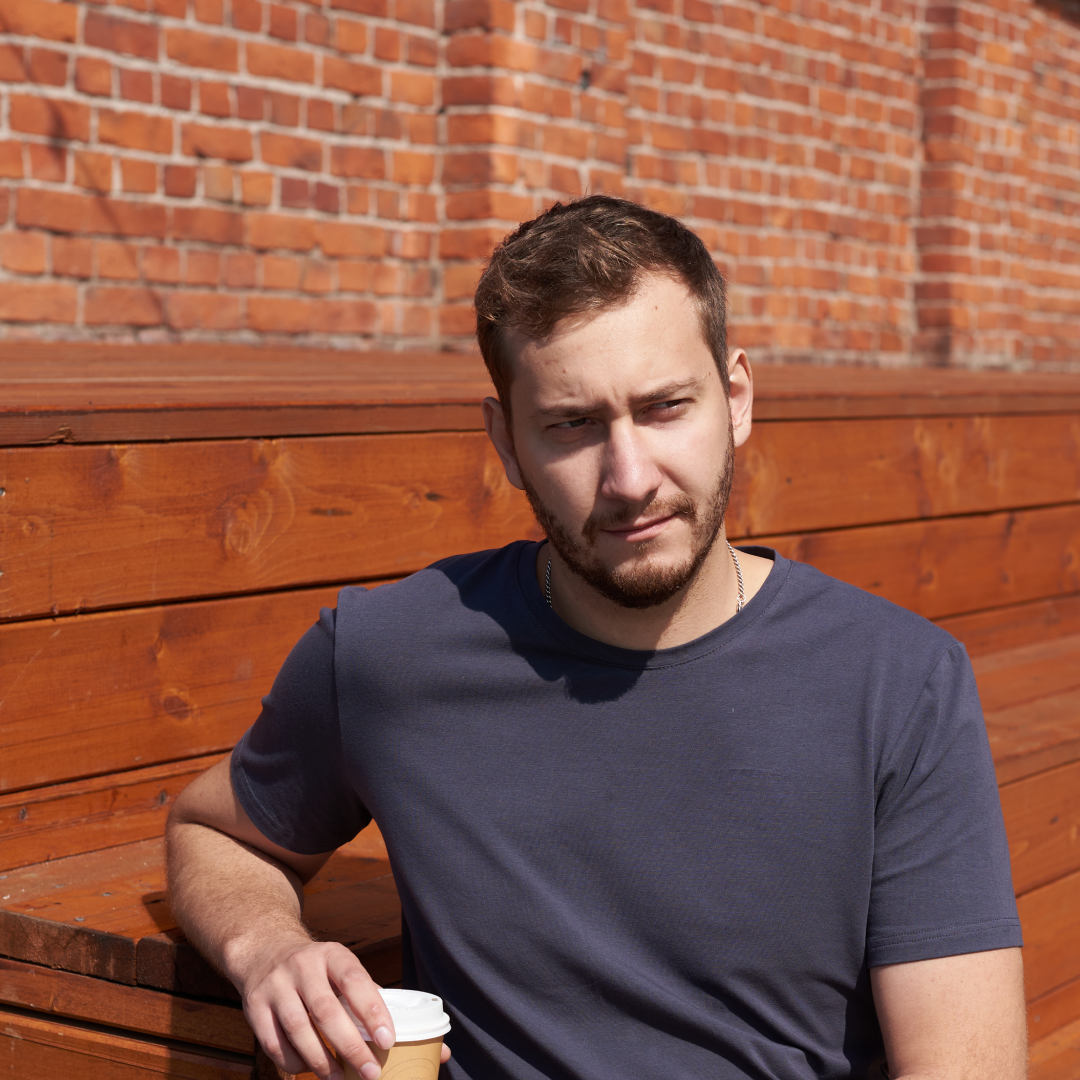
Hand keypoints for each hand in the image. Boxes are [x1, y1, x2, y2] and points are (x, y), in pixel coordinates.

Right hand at [237, 936, 403, 1079]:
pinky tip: (309, 1068)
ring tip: (339, 1078)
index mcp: (330, 954)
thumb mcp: (337, 964)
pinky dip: (294, 1061)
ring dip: (321, 1060)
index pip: (354, 980)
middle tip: (370, 1071)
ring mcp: (275, 985)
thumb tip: (383, 1027)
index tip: (386, 1040)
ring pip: (298, 1029)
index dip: (372, 1011)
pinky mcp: (254, 1006)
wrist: (265, 951)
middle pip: (326, 1010)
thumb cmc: (314, 967)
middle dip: (350, 1046)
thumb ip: (359, 990)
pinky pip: (274, 1043)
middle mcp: (301, 966)